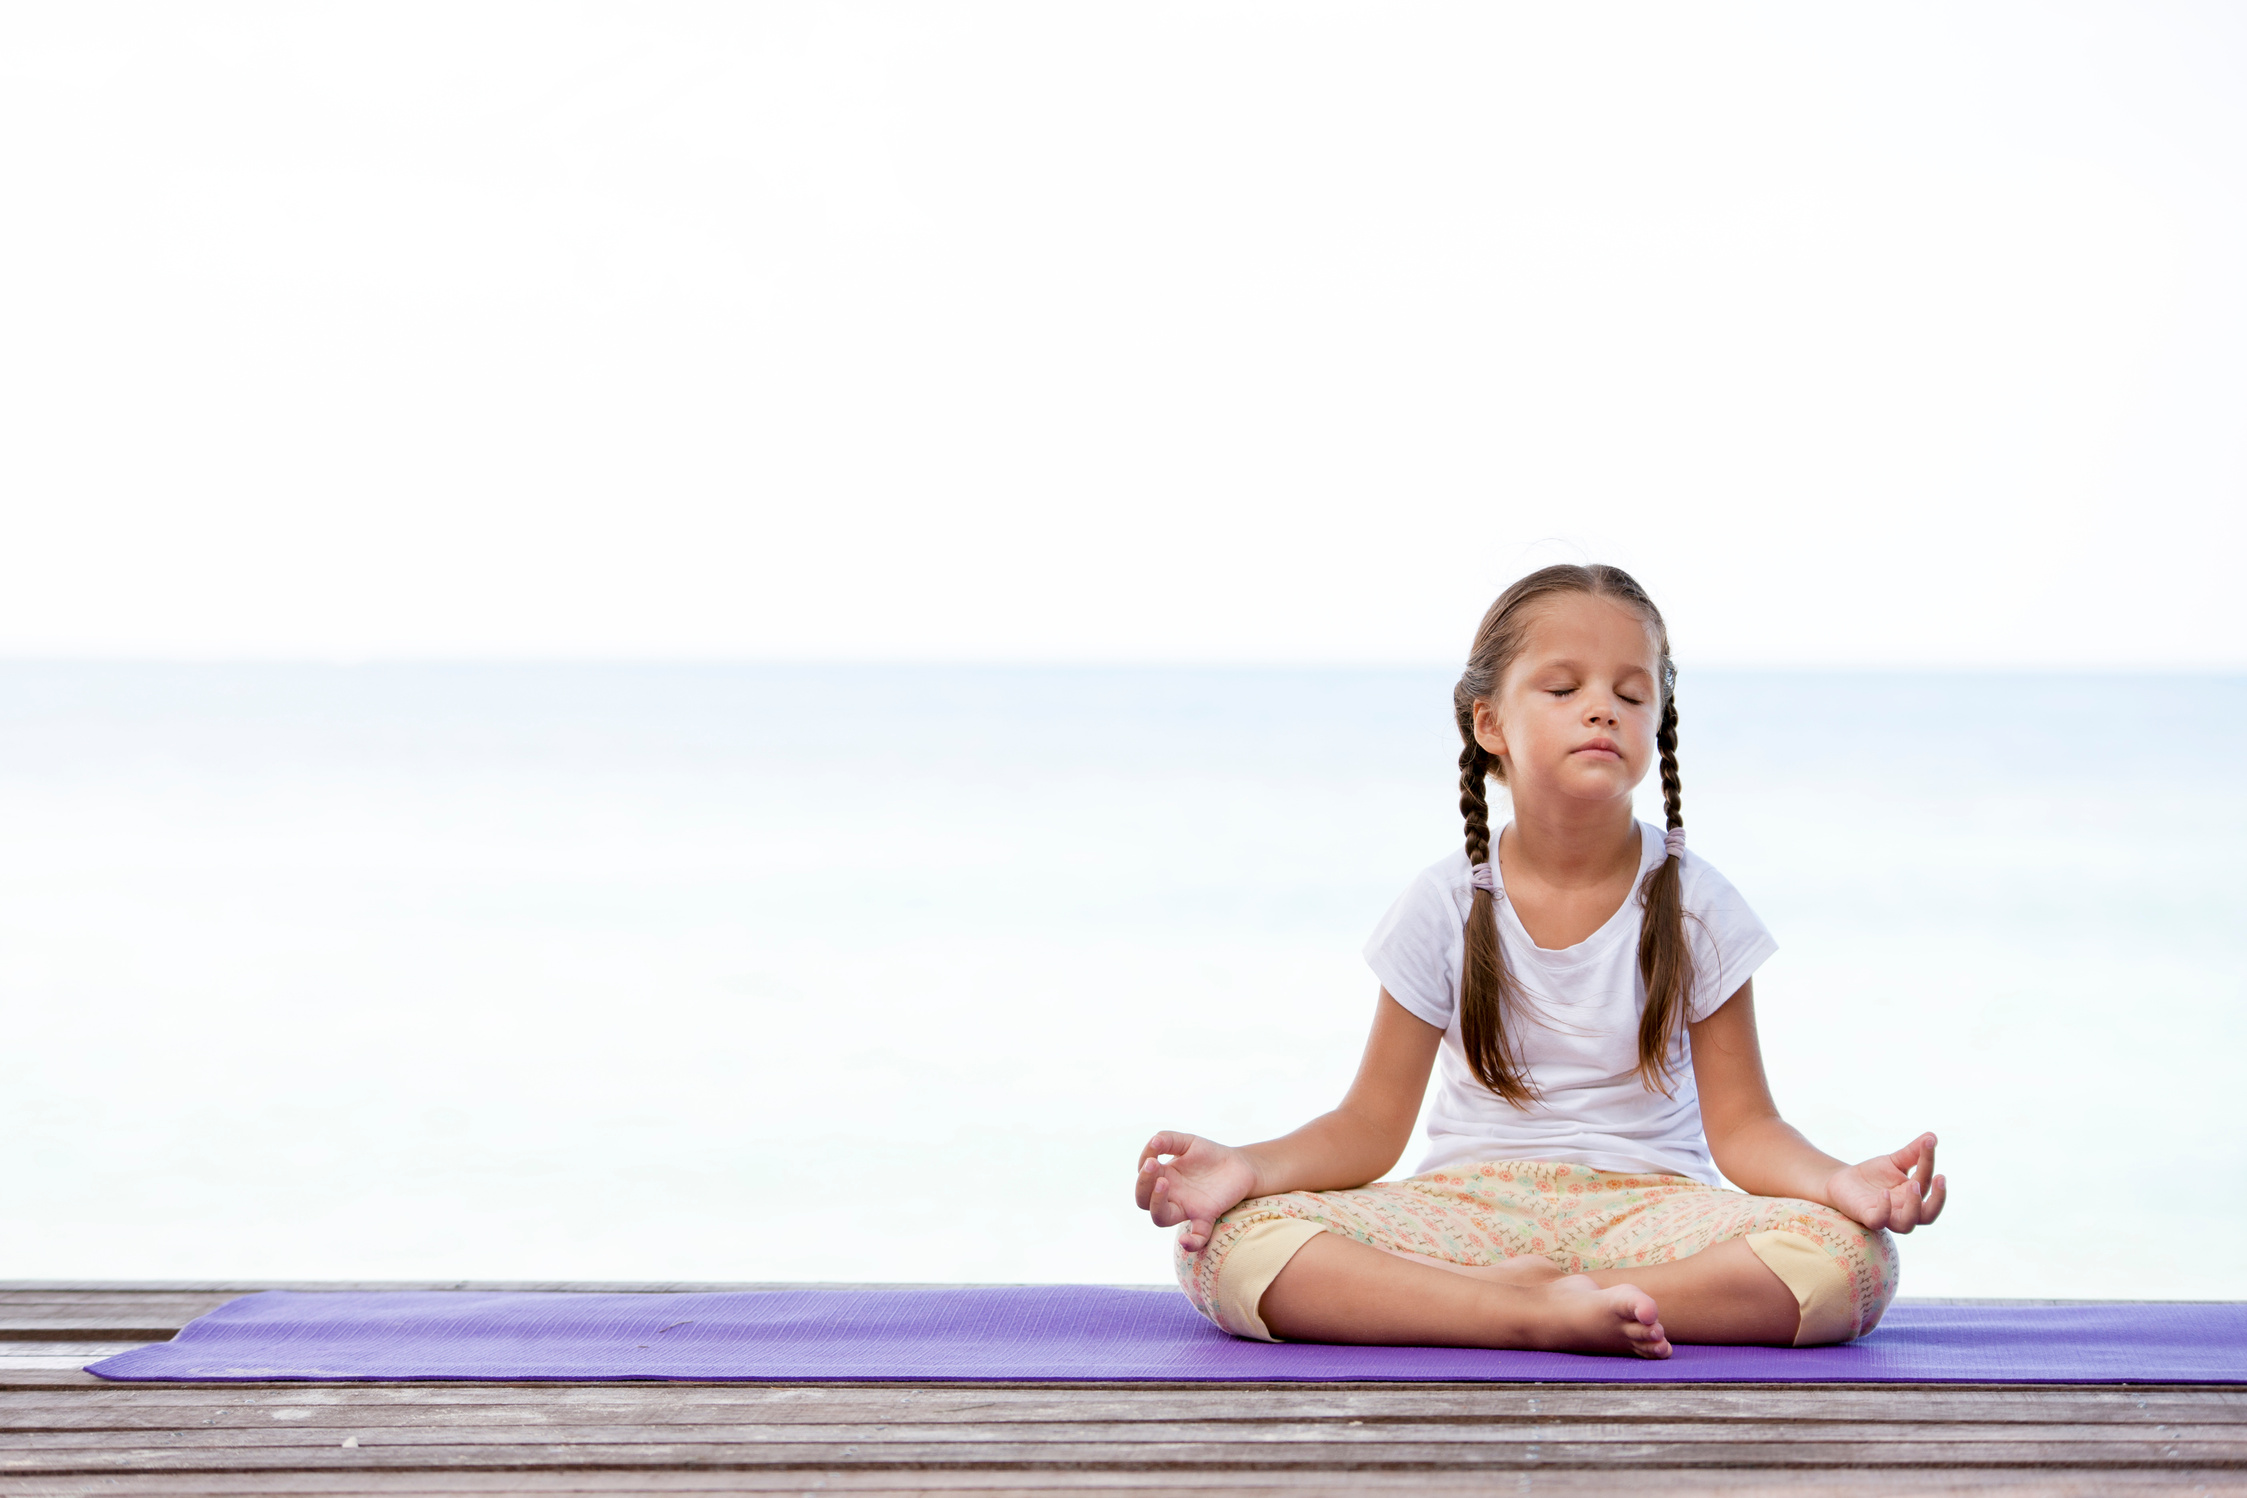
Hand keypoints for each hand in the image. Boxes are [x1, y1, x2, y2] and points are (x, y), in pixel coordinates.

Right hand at [1135, 1131, 1258, 1251]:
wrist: (1239, 1164)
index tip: (1154, 1151)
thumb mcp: (1187, 1142)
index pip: (1143, 1179)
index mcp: (1164, 1178)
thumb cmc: (1209, 1155)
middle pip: (1144, 1201)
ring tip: (1163, 1183)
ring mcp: (1187, 1207)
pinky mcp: (1207, 1216)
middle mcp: (1171, 1196)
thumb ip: (1169, 1139)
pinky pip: (1197, 1236)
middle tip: (1153, 1165)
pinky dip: (1191, 1242)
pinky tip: (1186, 1240)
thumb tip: (1153, 1141)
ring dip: (1157, 1203)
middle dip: (1144, 1184)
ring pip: (1161, 1217)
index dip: (1144, 1167)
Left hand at [1825, 1132, 1946, 1232]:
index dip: (1929, 1162)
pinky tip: (1884, 1193)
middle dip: (1938, 1199)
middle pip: (1928, 1216)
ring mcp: (1887, 1216)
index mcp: (1913, 1196)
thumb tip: (1932, 1136)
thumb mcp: (1894, 1161)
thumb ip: (1912, 1153)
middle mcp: (1904, 1210)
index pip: (1926, 1182)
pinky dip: (1884, 1209)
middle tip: (1940, 1177)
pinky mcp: (1868, 1217)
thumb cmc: (1872, 1174)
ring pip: (1907, 1224)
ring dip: (1914, 1206)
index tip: (1929, 1142)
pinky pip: (1879, 1221)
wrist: (1842, 1181)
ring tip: (1913, 1183)